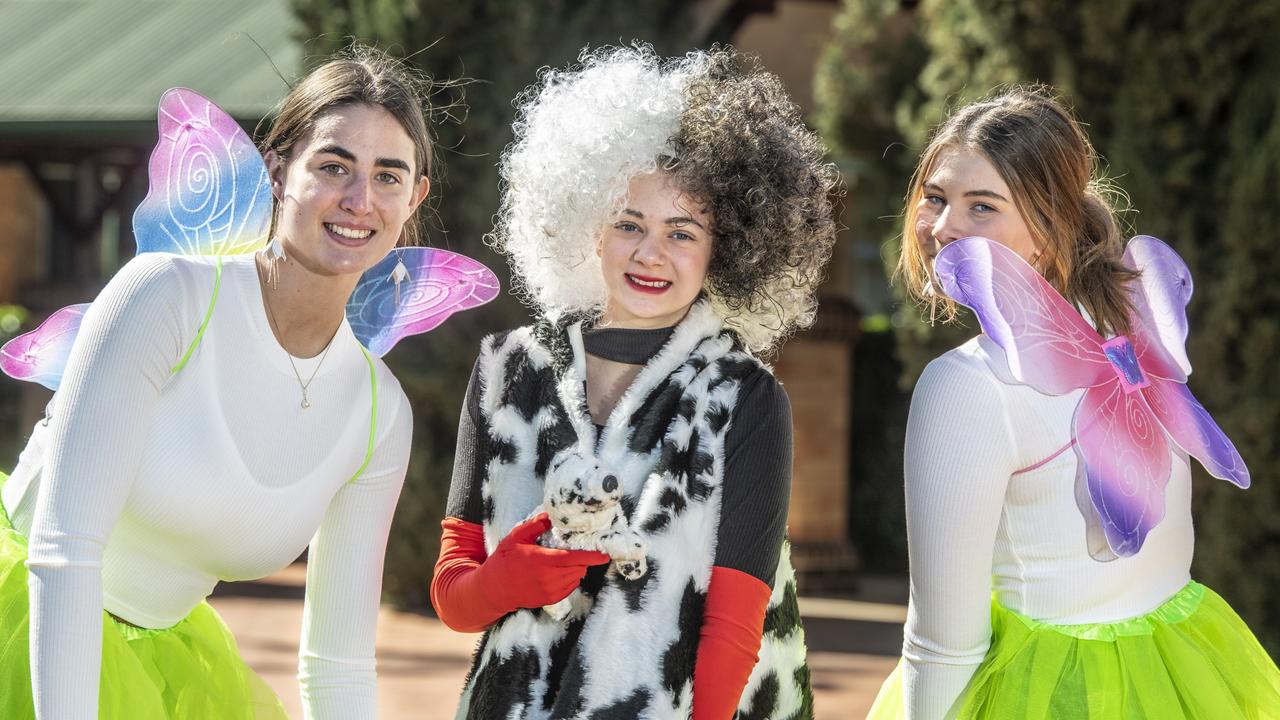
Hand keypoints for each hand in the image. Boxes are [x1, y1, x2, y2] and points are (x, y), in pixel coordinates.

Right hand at [477, 513, 609, 612]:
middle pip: (579, 568)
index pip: (573, 558)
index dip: (592, 557)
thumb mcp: (516, 537)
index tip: (605, 554)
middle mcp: (548, 578)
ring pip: (576, 577)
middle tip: (577, 549)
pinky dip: (571, 578)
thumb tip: (551, 515)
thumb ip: (535, 525)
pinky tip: (560, 571)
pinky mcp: (550, 599)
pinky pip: (570, 587)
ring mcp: (550, 591)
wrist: (495, 588)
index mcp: (541, 560)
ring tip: (565, 559)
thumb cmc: (505, 560)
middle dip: (583, 558)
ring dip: (577, 568)